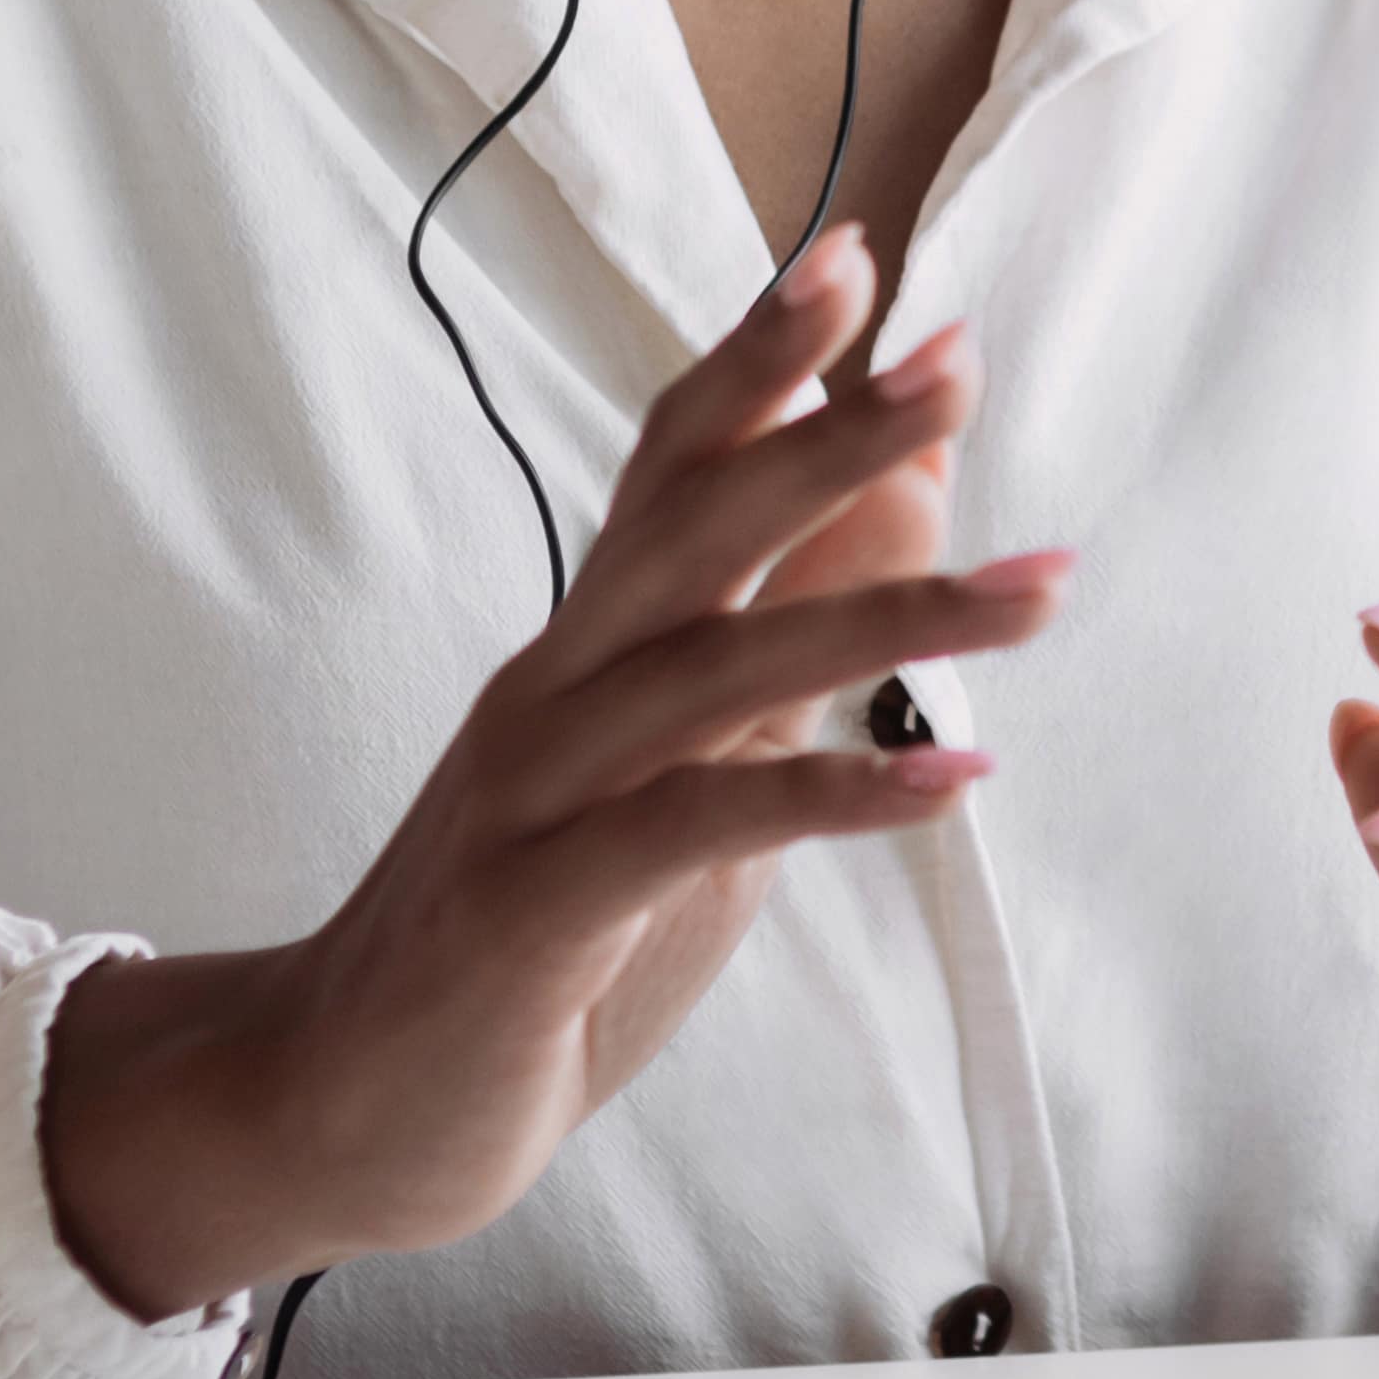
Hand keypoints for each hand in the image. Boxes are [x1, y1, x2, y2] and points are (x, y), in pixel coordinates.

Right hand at [44, 232, 1062, 1323]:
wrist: (336, 1113)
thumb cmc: (527, 941)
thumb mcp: (679, 782)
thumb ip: (780, 652)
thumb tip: (911, 506)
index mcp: (585, 652)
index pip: (673, 473)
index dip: (763, 368)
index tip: (867, 265)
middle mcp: (554, 693)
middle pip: (691, 526)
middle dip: (826, 434)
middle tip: (954, 356)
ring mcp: (534, 797)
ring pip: (718, 669)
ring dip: (889, 618)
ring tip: (1042, 586)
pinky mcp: (532, 912)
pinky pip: (694, 829)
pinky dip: (829, 793)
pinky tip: (952, 773)